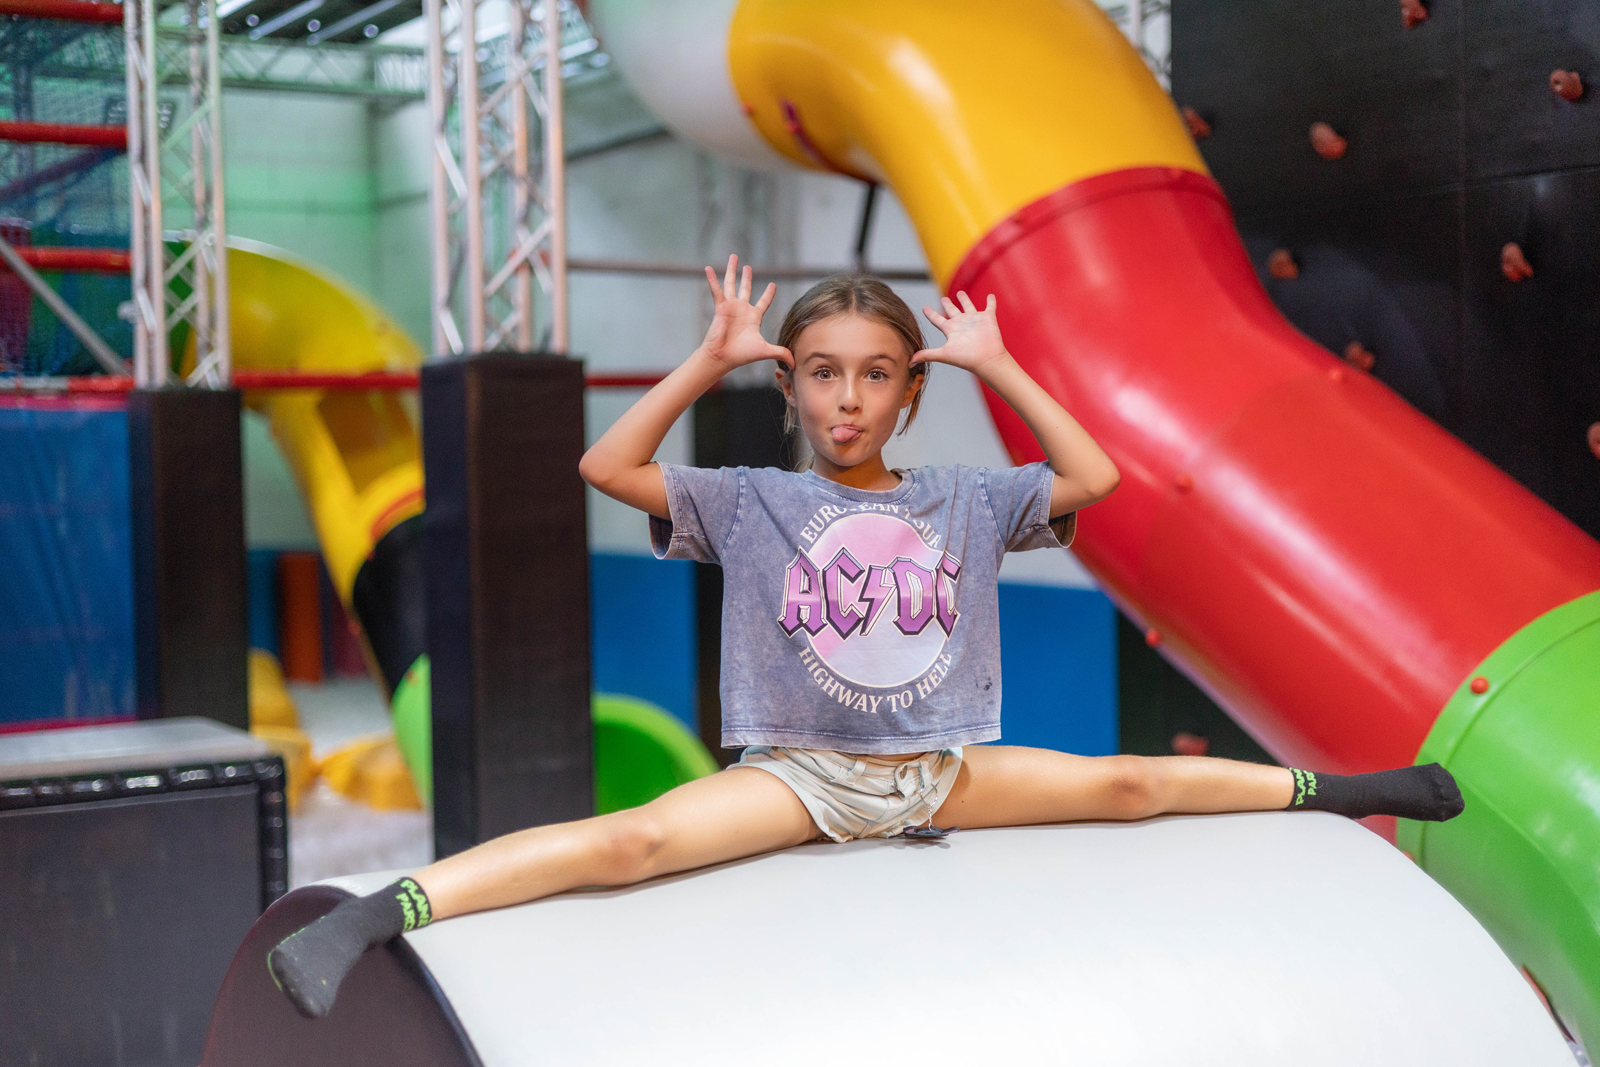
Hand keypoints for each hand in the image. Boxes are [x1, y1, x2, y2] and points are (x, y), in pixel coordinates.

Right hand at [699, 254, 791, 369]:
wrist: (723, 357)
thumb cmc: (742, 355)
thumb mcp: (765, 351)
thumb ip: (781, 352)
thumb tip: (795, 363)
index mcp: (754, 318)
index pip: (763, 302)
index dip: (768, 294)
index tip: (773, 284)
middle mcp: (742, 310)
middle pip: (745, 289)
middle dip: (746, 277)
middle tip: (748, 266)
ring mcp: (731, 307)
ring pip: (731, 284)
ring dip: (732, 271)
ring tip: (733, 257)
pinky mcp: (720, 307)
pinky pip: (716, 290)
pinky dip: (711, 279)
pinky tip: (707, 268)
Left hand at [915, 291, 1011, 375]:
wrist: (986, 359)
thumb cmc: (965, 358)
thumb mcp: (943, 354)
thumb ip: (926, 355)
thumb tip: (908, 363)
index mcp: (951, 330)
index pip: (937, 320)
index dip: (930, 314)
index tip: (924, 308)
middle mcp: (961, 324)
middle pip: (952, 311)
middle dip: (948, 304)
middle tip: (943, 298)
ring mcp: (975, 321)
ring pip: (968, 306)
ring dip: (965, 299)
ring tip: (960, 293)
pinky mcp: (988, 318)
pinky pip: (990, 307)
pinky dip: (990, 301)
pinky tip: (991, 295)